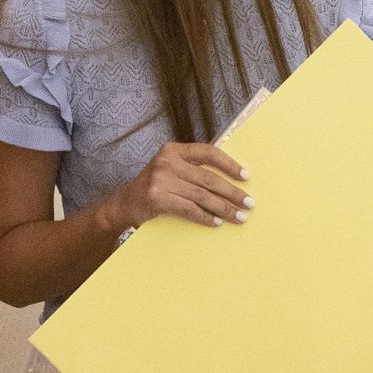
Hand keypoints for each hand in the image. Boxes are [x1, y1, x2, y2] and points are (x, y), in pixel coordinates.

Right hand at [103, 142, 251, 229]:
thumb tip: (230, 179)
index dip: (229, 164)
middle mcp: (167, 162)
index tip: (246, 176)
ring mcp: (161, 180)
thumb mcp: (170, 169)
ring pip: (202, 196)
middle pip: (208, 179)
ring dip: (224, 209)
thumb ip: (193, 168)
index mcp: (173, 150)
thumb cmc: (154, 186)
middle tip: (249, 203)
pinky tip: (217, 222)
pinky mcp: (157, 198)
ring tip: (239, 217)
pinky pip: (189, 209)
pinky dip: (206, 217)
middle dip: (232, 193)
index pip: (208, 153)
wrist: (123, 204)